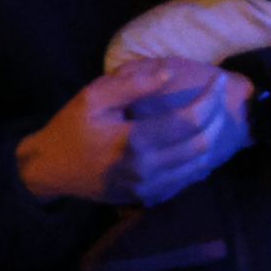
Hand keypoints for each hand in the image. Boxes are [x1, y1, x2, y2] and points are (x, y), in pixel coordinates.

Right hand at [17, 58, 252, 206]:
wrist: (49, 170)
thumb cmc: (70, 129)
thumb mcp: (92, 98)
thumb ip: (132, 84)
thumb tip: (170, 72)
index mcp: (134, 142)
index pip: (189, 121)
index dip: (210, 99)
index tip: (219, 82)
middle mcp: (147, 169)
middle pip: (201, 144)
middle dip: (218, 118)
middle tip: (221, 97)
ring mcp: (149, 188)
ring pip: (199, 165)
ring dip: (213, 139)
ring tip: (215, 115)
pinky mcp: (148, 197)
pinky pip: (186, 180)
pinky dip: (199, 159)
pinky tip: (197, 139)